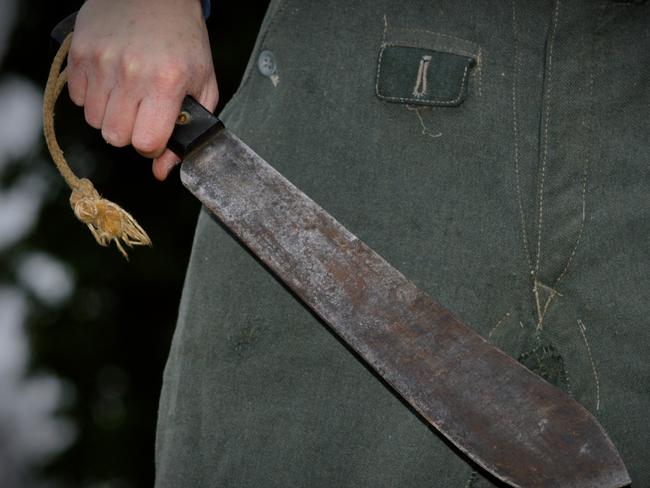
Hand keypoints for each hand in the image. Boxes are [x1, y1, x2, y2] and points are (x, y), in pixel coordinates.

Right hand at [67, 0, 217, 179]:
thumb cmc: (184, 41)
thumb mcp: (202, 85)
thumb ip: (188, 131)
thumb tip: (162, 171)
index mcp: (167, 83)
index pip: (146, 143)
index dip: (153, 146)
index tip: (158, 134)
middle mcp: (131, 73)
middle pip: (116, 137)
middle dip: (131, 134)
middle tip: (143, 114)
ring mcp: (101, 62)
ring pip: (95, 122)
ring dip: (111, 117)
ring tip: (128, 95)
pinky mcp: (80, 53)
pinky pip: (79, 100)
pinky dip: (94, 99)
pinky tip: (111, 82)